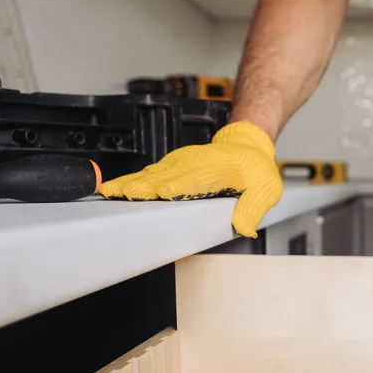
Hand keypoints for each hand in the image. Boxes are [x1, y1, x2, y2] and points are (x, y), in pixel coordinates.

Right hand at [97, 120, 282, 237]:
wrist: (247, 145)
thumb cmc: (254, 169)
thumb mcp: (265, 190)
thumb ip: (252, 209)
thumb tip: (241, 227)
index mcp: (214, 171)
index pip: (189, 181)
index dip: (172, 189)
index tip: (154, 195)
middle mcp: (192, 166)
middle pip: (162, 177)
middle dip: (140, 186)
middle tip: (115, 197)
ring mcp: (180, 164)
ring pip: (150, 174)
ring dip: (129, 183)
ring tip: (107, 193)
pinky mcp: (172, 166)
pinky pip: (149, 173)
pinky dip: (131, 180)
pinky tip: (116, 189)